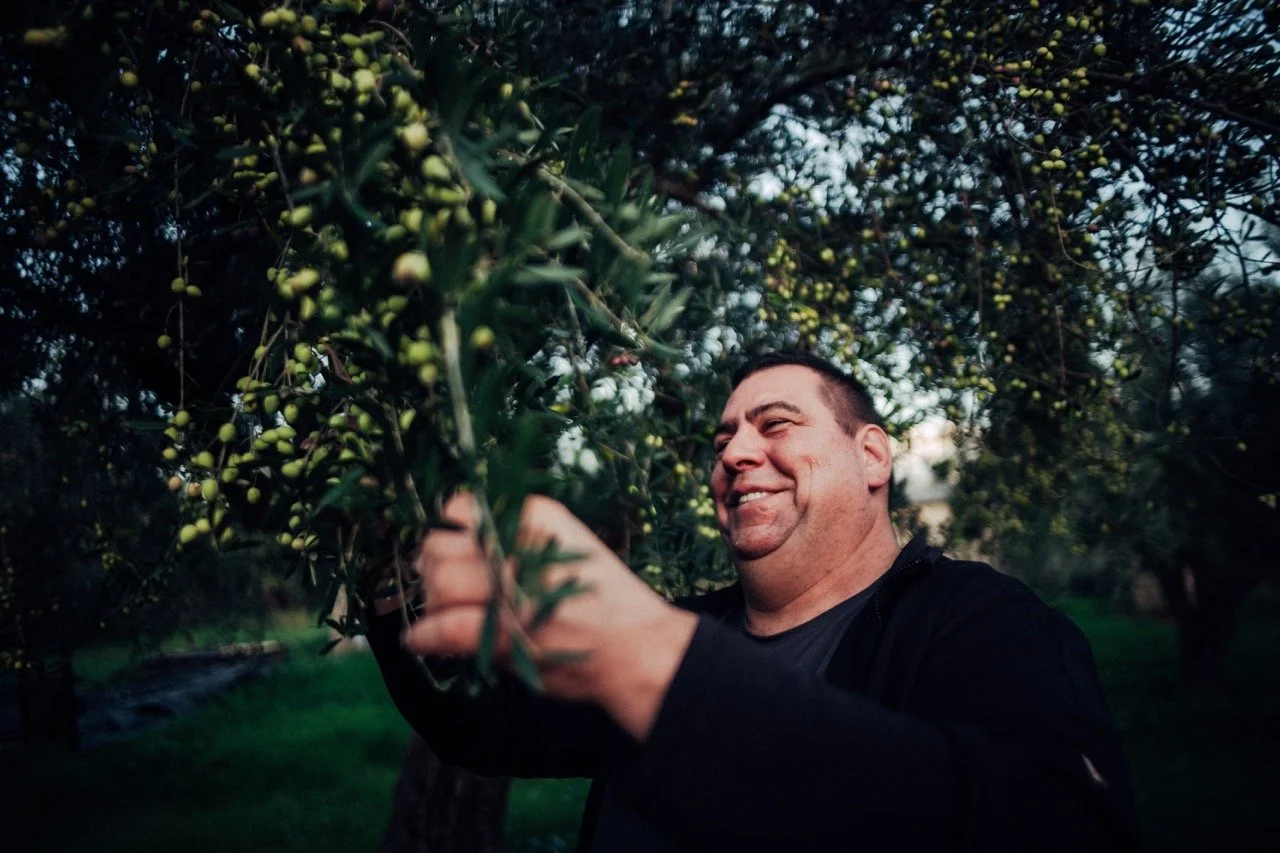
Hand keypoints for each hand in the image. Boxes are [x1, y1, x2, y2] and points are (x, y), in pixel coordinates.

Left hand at [402, 493, 697, 740]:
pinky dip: (423, 635)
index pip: (461, 508)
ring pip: (439, 585)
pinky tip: (421, 639)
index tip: (451, 549)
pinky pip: (444, 627)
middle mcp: (520, 545)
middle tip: (439, 586)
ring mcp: (512, 588)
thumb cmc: (603, 600)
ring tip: (439, 614)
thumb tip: (456, 541)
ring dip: (431, 602)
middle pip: (441, 548)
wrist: (638, 647)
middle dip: (432, 569)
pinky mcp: (505, 631)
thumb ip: (517, 536)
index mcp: (535, 516)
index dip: (447, 531)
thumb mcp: (567, 543)